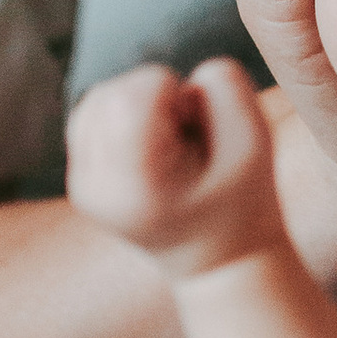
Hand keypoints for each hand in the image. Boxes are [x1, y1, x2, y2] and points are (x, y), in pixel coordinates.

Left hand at [67, 59, 286, 283]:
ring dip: (137, 104)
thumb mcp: (256, 139)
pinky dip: (123, 117)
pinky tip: (151, 146)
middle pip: (110, 92)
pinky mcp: (79, 179)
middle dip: (154, 98)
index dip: (174, 93)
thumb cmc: (241, 201)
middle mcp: (95, 188)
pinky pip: (91, 116)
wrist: (218, 258)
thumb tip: (178, 79)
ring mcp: (82, 187)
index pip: (134, 94)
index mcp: (136, 186)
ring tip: (168, 143)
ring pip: (96, 99)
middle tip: (185, 139)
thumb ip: (226, 86)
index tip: (195, 130)